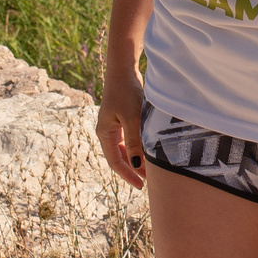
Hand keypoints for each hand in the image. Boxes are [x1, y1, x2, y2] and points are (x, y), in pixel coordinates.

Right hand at [95, 61, 146, 187]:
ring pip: (126, 150)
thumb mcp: (132, 119)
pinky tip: (150, 152)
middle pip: (120, 157)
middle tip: (150, 181)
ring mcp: (115, 126)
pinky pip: (130, 140)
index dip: (128, 175)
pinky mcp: (123, 120)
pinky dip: (139, 148)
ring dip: (137, 159)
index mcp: (105, 133)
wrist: (124, 71)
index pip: (115, 161)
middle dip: (133, 169)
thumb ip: (135, 142)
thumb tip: (136, 165)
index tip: (141, 186)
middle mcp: (108, 132)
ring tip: (152, 169)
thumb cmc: (126, 93)